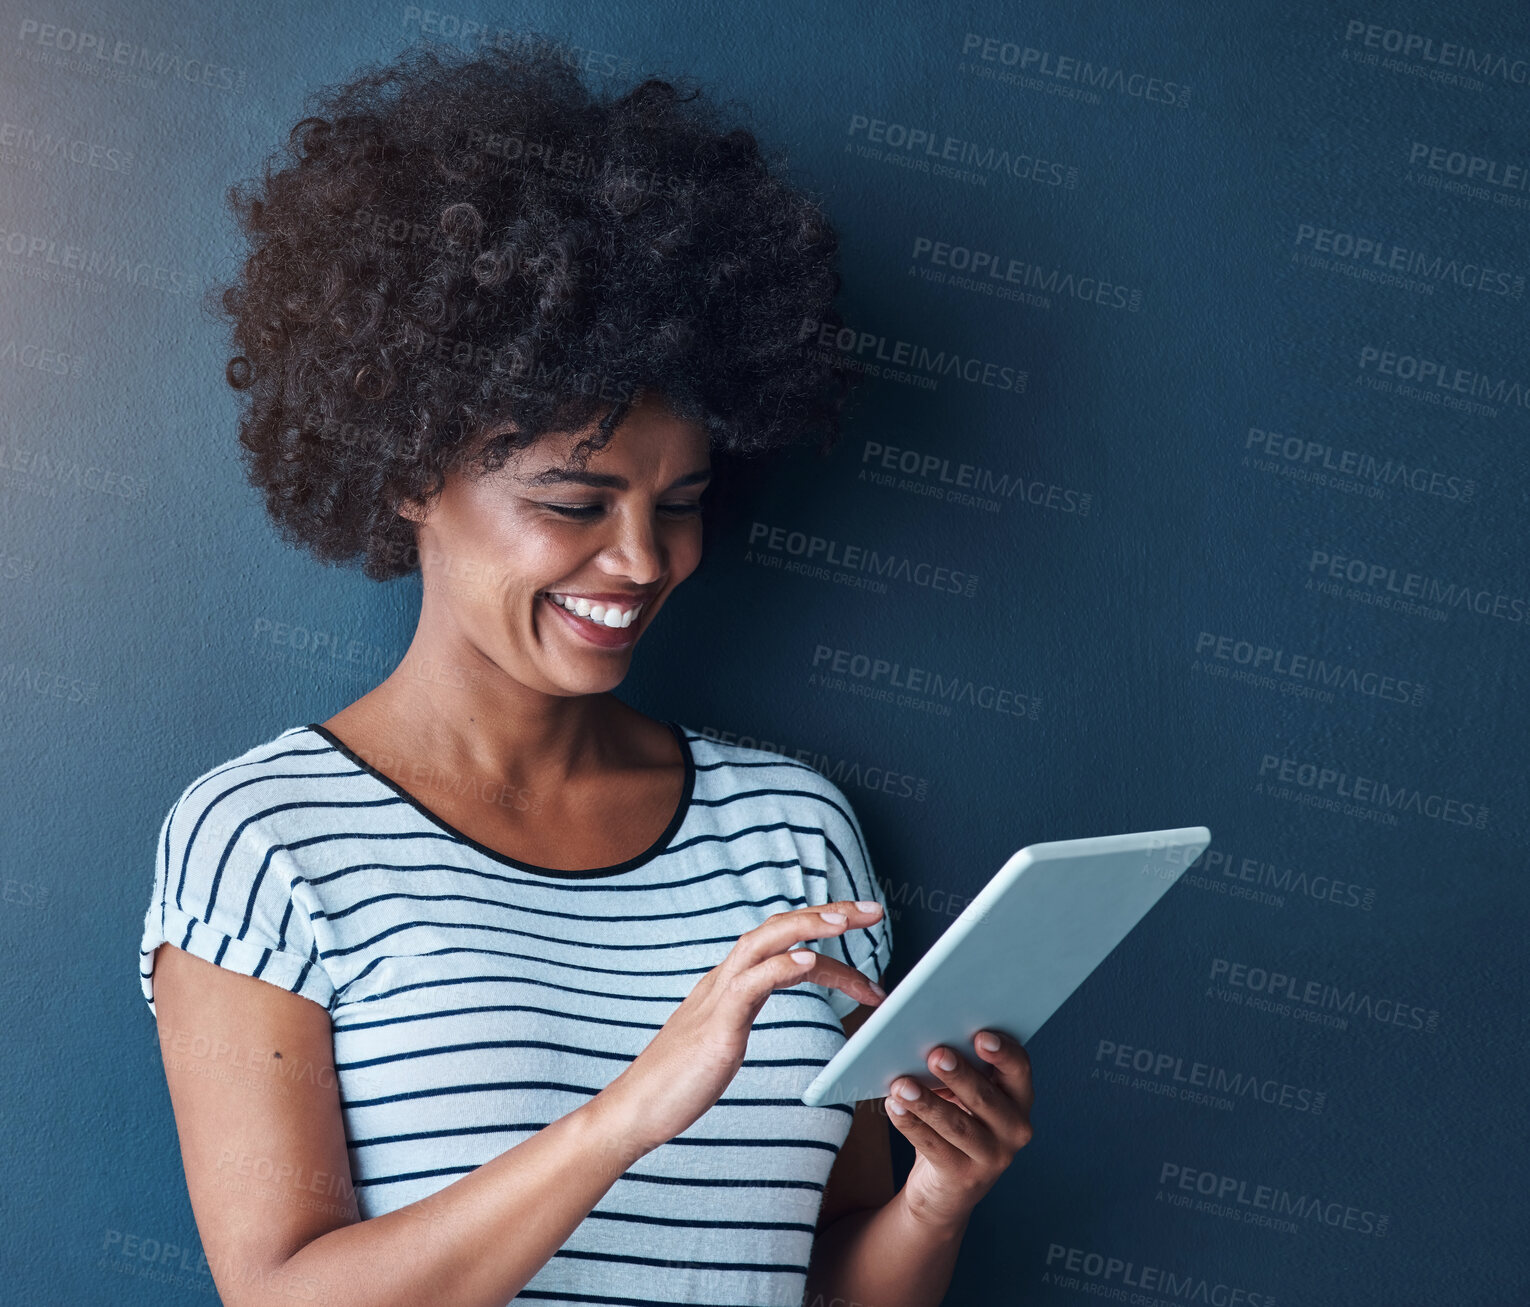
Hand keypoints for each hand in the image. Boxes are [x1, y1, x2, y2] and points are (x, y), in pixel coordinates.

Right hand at [598, 900, 886, 1155]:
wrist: (635, 1111)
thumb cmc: (679, 1081)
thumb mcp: (722, 1034)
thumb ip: (743, 1009)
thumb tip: (767, 997)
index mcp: (729, 982)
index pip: (782, 941)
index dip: (822, 931)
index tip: (860, 927)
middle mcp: (724, 980)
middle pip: (778, 928)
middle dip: (827, 915)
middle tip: (873, 910)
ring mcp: (718, 1000)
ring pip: (764, 943)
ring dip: (808, 928)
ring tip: (846, 921)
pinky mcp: (716, 1027)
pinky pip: (751, 985)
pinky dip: (781, 968)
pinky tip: (808, 961)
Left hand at [885, 1030, 1033, 1230]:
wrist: (948, 1188)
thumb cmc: (957, 1122)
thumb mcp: (964, 1095)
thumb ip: (956, 1069)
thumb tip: (926, 1044)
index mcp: (1019, 1097)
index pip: (1019, 1069)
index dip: (1003, 1053)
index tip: (980, 1037)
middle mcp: (1015, 1128)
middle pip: (985, 1097)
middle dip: (959, 1075)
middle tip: (936, 1055)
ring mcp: (993, 1157)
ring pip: (957, 1125)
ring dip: (927, 1102)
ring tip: (901, 1085)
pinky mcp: (965, 1177)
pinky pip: (934, 1147)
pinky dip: (910, 1124)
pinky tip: (893, 1107)